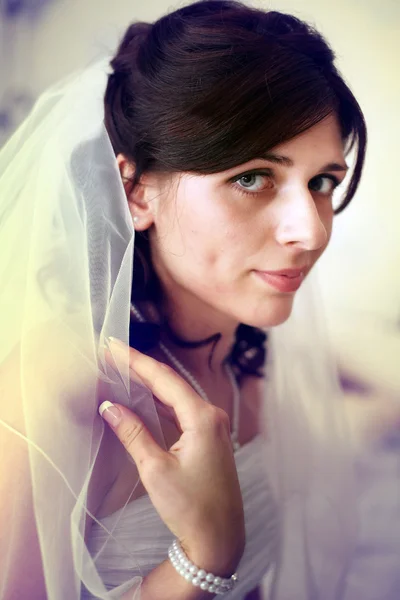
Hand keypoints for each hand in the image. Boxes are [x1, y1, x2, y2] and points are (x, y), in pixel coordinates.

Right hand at [100, 338, 244, 575]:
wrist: (219, 540)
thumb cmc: (190, 508)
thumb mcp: (155, 469)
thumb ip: (133, 433)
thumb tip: (110, 406)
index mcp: (202, 417)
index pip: (165, 379)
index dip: (137, 361)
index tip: (114, 346)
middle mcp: (212, 416)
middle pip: (172, 384)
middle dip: (142, 369)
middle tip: (114, 354)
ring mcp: (213, 428)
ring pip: (177, 397)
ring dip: (152, 385)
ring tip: (125, 371)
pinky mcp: (209, 440)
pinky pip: (182, 412)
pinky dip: (162, 404)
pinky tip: (145, 399)